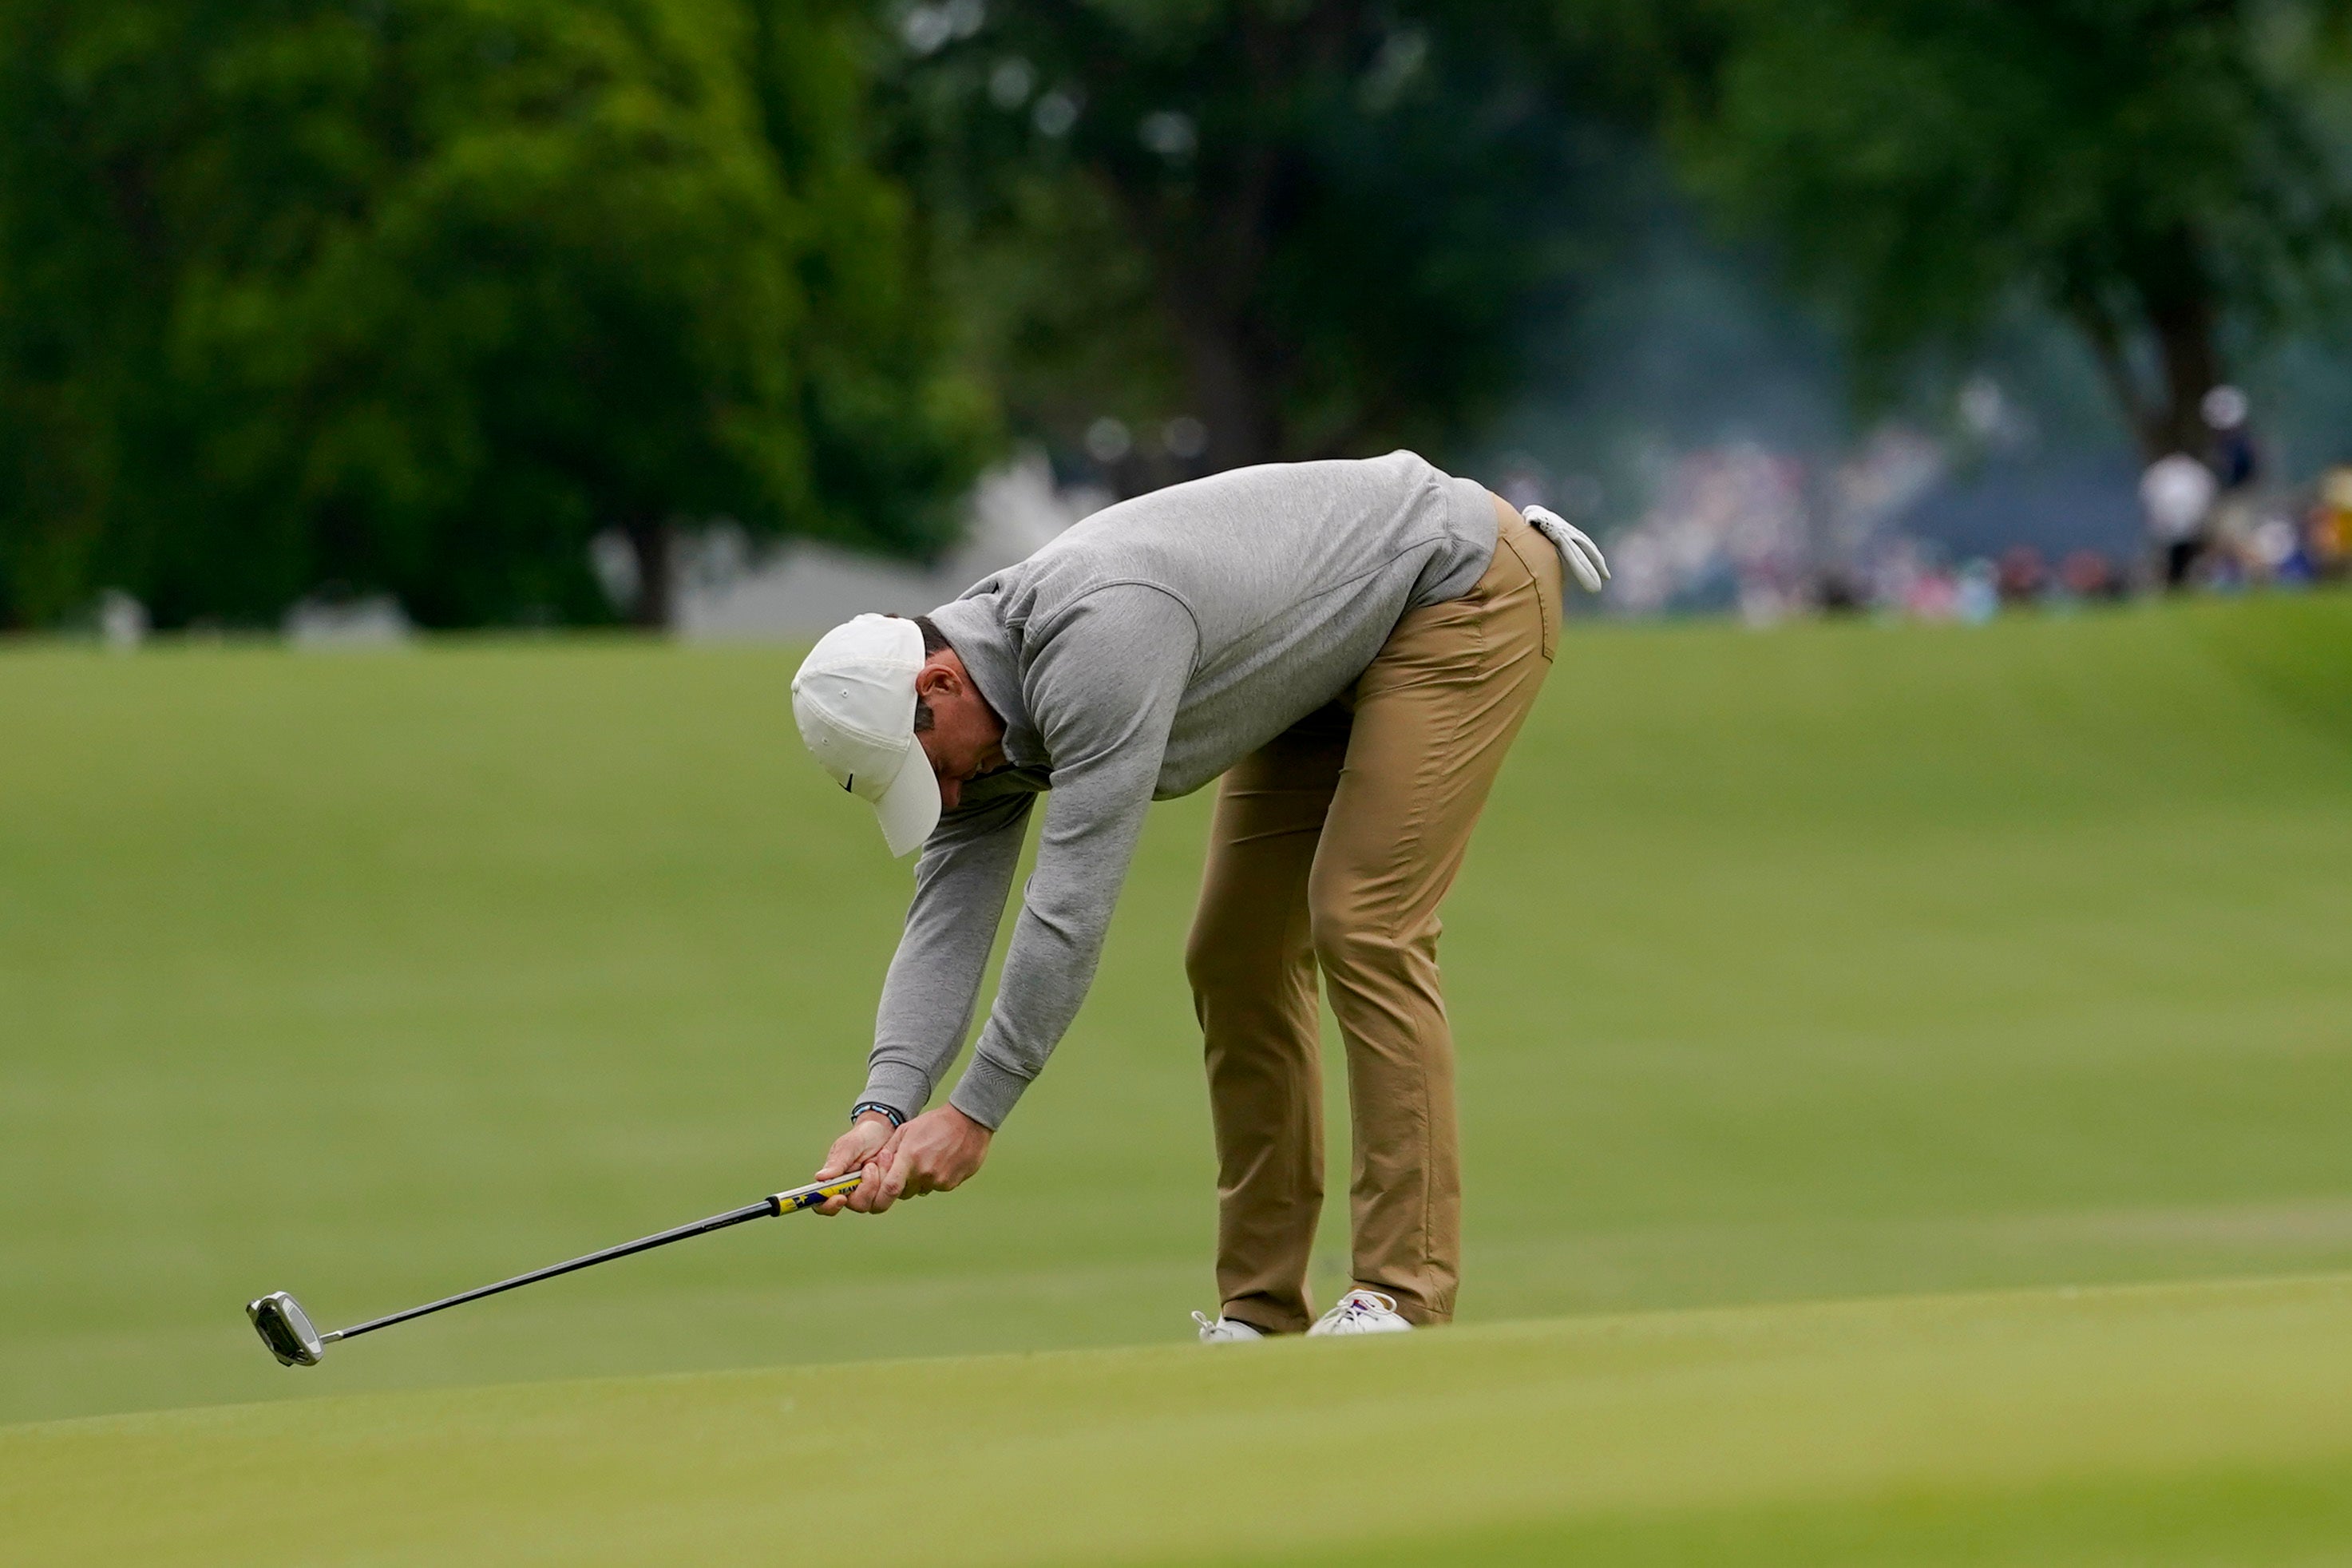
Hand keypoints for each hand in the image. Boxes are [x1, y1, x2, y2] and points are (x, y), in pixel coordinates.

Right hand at [811, 1113, 894, 1214]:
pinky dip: (893, 1175)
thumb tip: (820, 1178)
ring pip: (877, 1202)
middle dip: (867, 1186)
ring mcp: (870, 1194)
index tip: (841, 1197)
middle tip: (870, 1165)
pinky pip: (891, 1193)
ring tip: (882, 1156)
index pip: (823, 1204)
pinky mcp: (886, 1192)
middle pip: (857, 1205)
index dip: (829, 1206)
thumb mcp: (850, 1144)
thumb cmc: (863, 1137)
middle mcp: (851, 1192)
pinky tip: (890, 1160)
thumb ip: (837, 1162)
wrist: (885, 1130)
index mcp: (834, 1182)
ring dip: (881, 1177)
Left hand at [818, 1105, 991, 1214]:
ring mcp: (941, 1180)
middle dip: (902, 1185)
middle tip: (909, 1167)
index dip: (881, 1195)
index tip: (879, 1193)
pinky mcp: (953, 1183)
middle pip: (905, 1193)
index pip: (890, 1188)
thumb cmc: (935, 1123)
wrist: (969, 1121)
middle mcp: (925, 1173)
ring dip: (921, 1181)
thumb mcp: (906, 1130)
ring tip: (930, 1158)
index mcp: (910, 1158)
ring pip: (922, 1190)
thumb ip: (889, 1151)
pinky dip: (936, 1179)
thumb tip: (877, 1168)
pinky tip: (943, 1160)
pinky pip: (938, 1187)